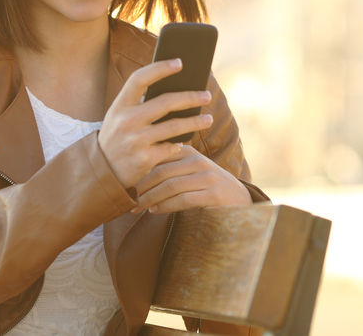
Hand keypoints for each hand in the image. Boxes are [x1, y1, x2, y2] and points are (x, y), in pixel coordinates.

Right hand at [98, 59, 214, 188]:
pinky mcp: (144, 160)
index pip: (139, 79)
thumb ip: (140, 103)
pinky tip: (184, 141)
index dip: (160, 68)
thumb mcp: (120, 117)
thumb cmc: (118, 136)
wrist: (102, 171)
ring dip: (195, 122)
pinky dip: (179, 144)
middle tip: (207, 95)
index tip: (179, 62)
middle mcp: (126, 121)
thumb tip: (176, 88)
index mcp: (119, 105)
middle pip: (166, 102)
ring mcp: (135, 141)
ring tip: (208, 119)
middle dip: (190, 98)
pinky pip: (170, 147)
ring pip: (174, 127)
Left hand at [131, 145, 252, 214]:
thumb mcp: (188, 171)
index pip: (157, 156)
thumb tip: (133, 176)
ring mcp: (207, 176)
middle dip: (141, 188)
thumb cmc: (205, 186)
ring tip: (137, 208)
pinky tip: (155, 211)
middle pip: (161, 172)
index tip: (124, 184)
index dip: (139, 171)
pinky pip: (183, 199)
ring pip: (170, 186)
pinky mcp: (214, 194)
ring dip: (150, 199)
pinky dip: (165, 206)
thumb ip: (167, 168)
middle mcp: (198, 161)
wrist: (238, 200)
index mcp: (189, 151)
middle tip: (126, 200)